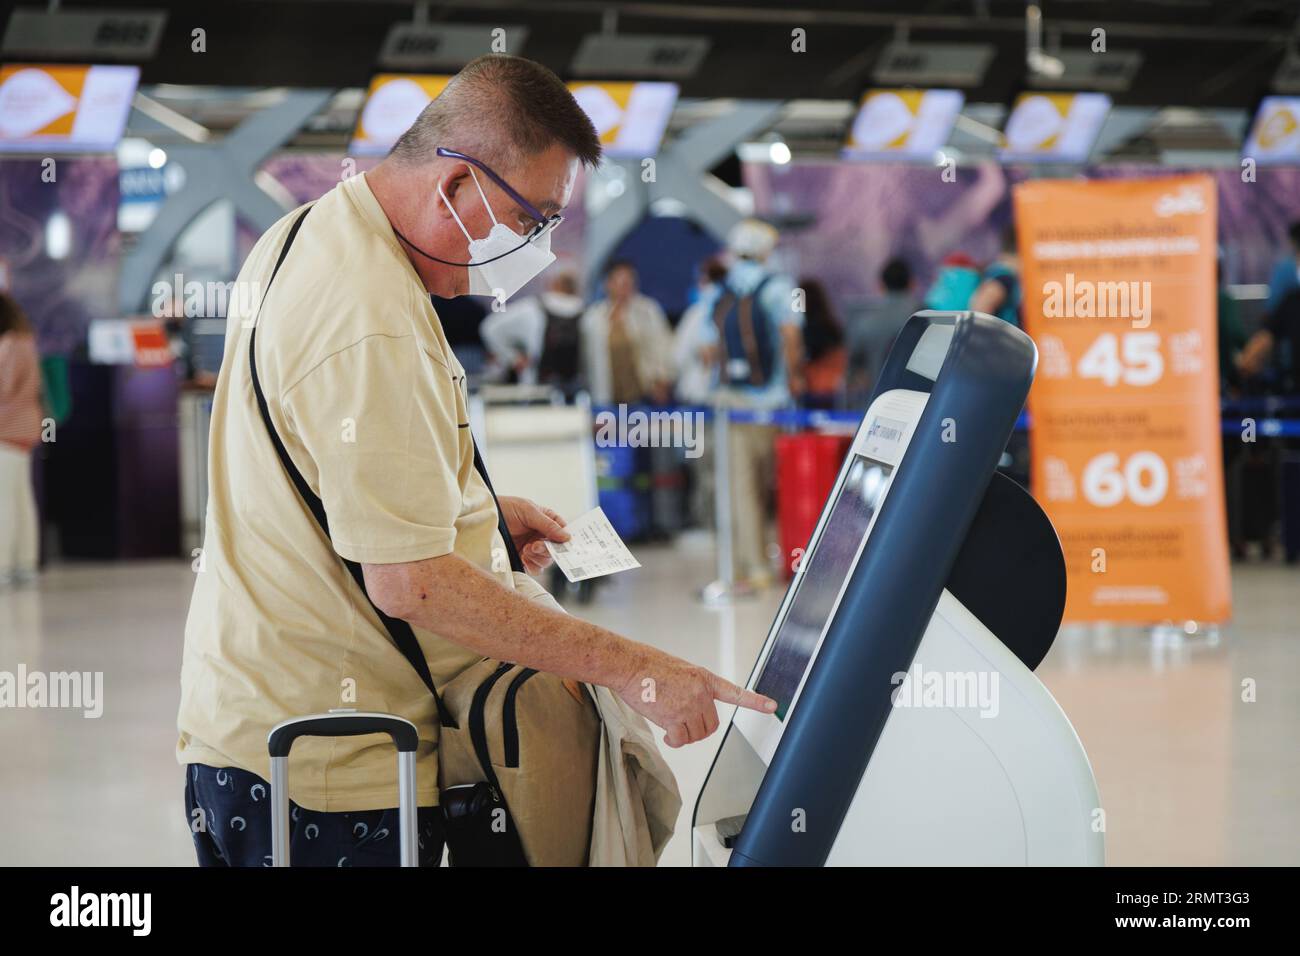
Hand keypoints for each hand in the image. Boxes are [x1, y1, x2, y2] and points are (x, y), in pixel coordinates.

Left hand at [498, 496, 568, 573]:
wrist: (486, 518)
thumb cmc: (506, 508)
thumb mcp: (529, 511)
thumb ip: (548, 525)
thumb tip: (567, 537)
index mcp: (547, 521)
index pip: (563, 532)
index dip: (565, 540)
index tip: (563, 545)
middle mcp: (541, 535)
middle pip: (556, 550)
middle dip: (547, 550)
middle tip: (535, 546)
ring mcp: (532, 547)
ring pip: (546, 560)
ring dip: (538, 558)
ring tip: (526, 550)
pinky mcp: (522, 558)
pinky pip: (534, 568)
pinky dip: (532, 565)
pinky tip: (523, 557)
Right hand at [614, 648, 775, 747]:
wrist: (630, 665)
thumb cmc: (649, 666)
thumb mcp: (680, 669)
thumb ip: (693, 687)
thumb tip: (692, 706)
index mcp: (704, 679)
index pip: (735, 692)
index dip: (755, 701)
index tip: (772, 706)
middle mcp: (700, 693)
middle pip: (711, 725)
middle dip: (698, 729)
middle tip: (683, 724)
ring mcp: (688, 706)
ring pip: (696, 735)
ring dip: (684, 736)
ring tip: (669, 723)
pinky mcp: (673, 718)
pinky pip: (681, 740)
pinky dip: (674, 741)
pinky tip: (666, 734)